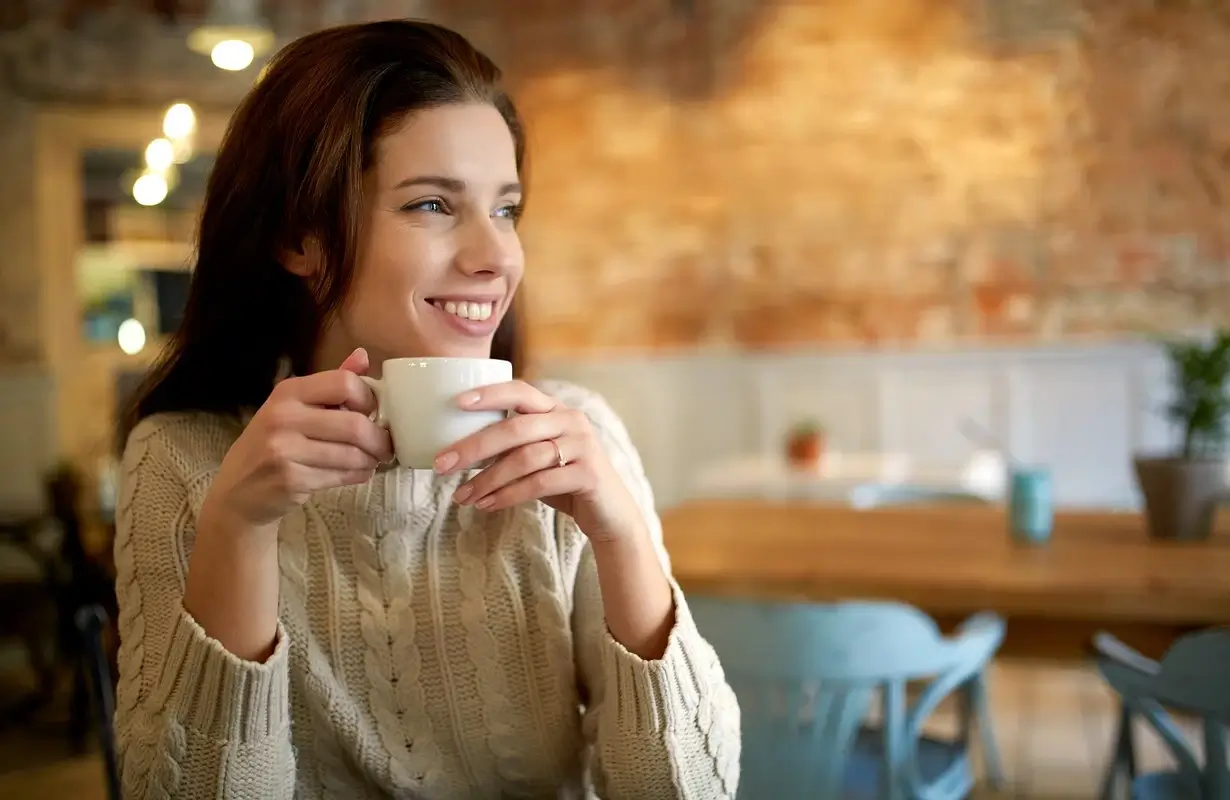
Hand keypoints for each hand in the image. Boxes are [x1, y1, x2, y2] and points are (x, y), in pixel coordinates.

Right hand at [202, 348, 393, 531]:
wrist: (238, 490)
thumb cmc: (274, 444)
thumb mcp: (295, 407)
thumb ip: (331, 384)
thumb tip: (363, 355)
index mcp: (289, 391)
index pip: (344, 383)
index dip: (369, 399)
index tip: (374, 412)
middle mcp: (283, 416)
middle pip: (354, 424)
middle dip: (379, 439)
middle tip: (386, 446)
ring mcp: (284, 449)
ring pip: (352, 454)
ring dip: (371, 460)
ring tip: (372, 460)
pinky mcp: (290, 479)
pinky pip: (341, 476)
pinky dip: (358, 476)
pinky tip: (358, 473)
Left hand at [435, 381, 643, 543]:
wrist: (611, 515)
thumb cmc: (564, 483)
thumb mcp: (538, 458)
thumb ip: (511, 447)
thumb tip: (457, 450)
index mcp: (557, 409)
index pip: (520, 391)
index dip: (489, 394)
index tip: (456, 403)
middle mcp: (572, 420)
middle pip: (515, 427)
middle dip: (474, 446)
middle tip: (442, 464)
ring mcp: (584, 446)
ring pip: (524, 459)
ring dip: (487, 479)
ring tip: (461, 496)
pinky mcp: (588, 474)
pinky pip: (539, 483)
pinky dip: (508, 496)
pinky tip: (487, 505)